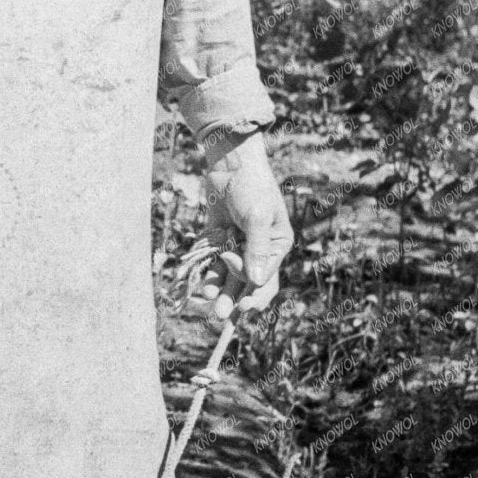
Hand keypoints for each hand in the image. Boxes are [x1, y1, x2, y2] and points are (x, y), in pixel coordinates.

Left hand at [201, 128, 292, 316]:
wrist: (229, 161)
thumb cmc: (251, 185)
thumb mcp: (258, 216)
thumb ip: (257, 248)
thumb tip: (257, 282)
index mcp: (277, 245)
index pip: (268, 278)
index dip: (256, 296)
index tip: (243, 308)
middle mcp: (258, 249)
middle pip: (247, 282)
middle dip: (234, 299)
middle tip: (221, 315)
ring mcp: (237, 245)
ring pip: (227, 276)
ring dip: (219, 290)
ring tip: (208, 302)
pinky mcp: (217, 239)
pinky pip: (212, 262)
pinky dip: (207, 273)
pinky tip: (201, 285)